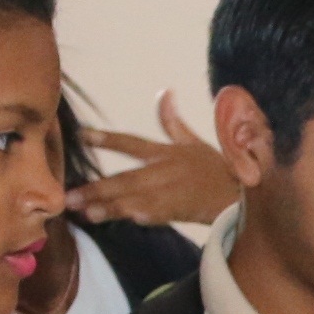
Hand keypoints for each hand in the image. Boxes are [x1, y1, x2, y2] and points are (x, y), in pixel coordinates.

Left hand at [68, 91, 236, 227]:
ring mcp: (172, 191)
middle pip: (126, 178)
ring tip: (85, 212)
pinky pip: (157, 213)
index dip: (107, 139)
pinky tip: (121, 220)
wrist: (244, 194)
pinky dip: (140, 216)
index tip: (82, 136)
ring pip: (135, 199)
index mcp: (167, 153)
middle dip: (97, 188)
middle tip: (69, 196)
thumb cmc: (219, 169)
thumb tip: (163, 93)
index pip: (132, 143)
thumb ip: (173, 122)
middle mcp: (166, 170)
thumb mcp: (195, 142)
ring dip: (110, 206)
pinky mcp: (181, 210)